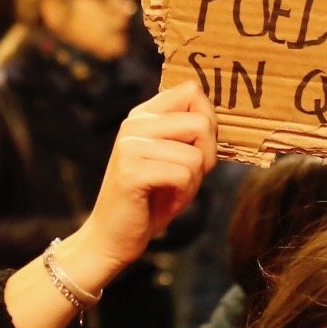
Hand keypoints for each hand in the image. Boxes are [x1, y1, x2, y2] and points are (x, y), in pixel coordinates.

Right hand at [63, 82, 215, 291]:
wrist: (112, 236)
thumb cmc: (150, 199)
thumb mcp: (172, 157)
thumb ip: (189, 133)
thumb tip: (214, 116)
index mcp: (143, 115)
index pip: (191, 91)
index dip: (208, 120)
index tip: (197, 146)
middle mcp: (134, 124)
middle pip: (201, 123)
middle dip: (208, 155)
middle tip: (189, 176)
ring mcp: (130, 146)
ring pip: (196, 155)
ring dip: (194, 181)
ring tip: (173, 190)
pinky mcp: (131, 171)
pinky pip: (184, 175)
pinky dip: (184, 194)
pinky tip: (167, 200)